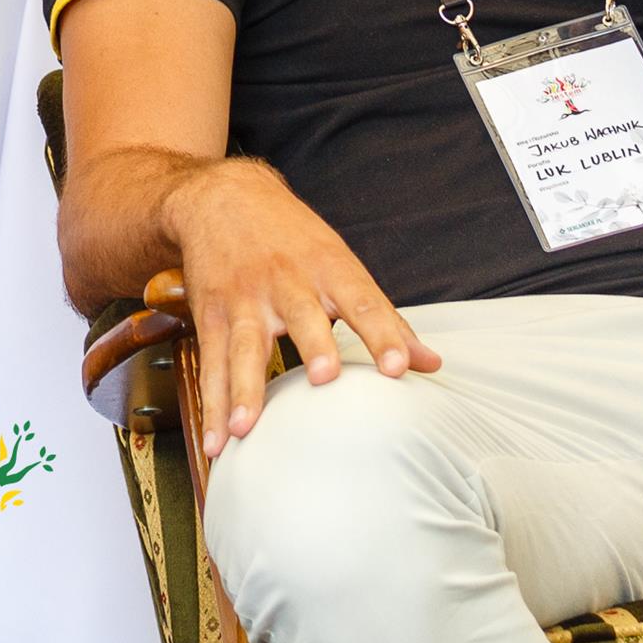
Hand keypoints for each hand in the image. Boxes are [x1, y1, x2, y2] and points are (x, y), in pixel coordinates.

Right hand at [168, 160, 441, 457]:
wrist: (224, 199)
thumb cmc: (293, 239)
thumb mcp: (340, 264)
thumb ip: (383, 318)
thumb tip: (431, 364)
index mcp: (330, 267)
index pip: (363, 301)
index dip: (383, 333)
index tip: (399, 367)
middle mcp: (288, 281)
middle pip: (304, 315)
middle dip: (314, 345)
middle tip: (324, 376)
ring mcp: (246, 299)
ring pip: (245, 345)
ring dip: (245, 388)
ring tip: (245, 428)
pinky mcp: (211, 316)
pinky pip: (212, 364)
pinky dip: (212, 405)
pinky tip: (214, 442)